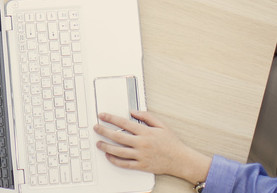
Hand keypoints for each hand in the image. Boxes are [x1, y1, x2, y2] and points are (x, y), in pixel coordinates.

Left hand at [95, 111, 210, 184]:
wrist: (180, 160)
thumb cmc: (171, 142)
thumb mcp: (161, 124)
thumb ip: (146, 116)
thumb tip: (132, 112)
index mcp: (145, 132)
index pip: (124, 123)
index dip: (111, 118)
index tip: (102, 115)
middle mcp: (141, 144)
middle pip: (118, 137)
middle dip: (104, 131)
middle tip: (96, 128)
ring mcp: (141, 156)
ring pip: (119, 151)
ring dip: (106, 147)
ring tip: (98, 143)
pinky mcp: (141, 166)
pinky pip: (125, 164)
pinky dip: (115, 160)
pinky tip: (109, 156)